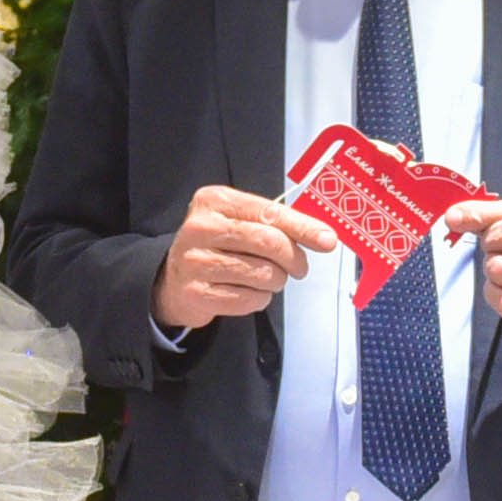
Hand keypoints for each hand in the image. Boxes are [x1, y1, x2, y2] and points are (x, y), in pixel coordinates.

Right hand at [154, 184, 336, 330]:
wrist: (173, 279)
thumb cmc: (218, 246)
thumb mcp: (239, 221)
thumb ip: (276, 223)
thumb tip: (324, 236)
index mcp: (214, 201)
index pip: (269, 212)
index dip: (303, 227)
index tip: (328, 240)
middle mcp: (201, 228)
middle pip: (269, 242)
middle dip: (294, 259)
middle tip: (300, 268)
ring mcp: (195, 262)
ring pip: (263, 274)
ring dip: (276, 281)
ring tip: (267, 278)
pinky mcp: (196, 293)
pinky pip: (250, 299)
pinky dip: (260, 298)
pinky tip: (249, 291)